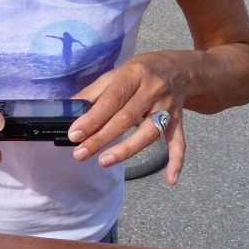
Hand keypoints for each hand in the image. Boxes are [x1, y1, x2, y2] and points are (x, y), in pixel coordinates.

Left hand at [68, 52, 186, 184]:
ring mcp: (168, 108)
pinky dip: (176, 161)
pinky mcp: (178, 122)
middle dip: (101, 138)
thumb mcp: (116, 73)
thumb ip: (94, 92)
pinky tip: (171, 179)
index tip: (74, 135)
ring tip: (103, 162)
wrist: (177, 69)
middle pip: (127, 118)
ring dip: (126, 150)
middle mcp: (153, 90)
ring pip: (149, 133)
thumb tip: (70, 110)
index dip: (92, 119)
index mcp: (134, 75)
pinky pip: (179, 142)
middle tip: (81, 153)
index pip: (112, 100)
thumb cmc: (139, 73)